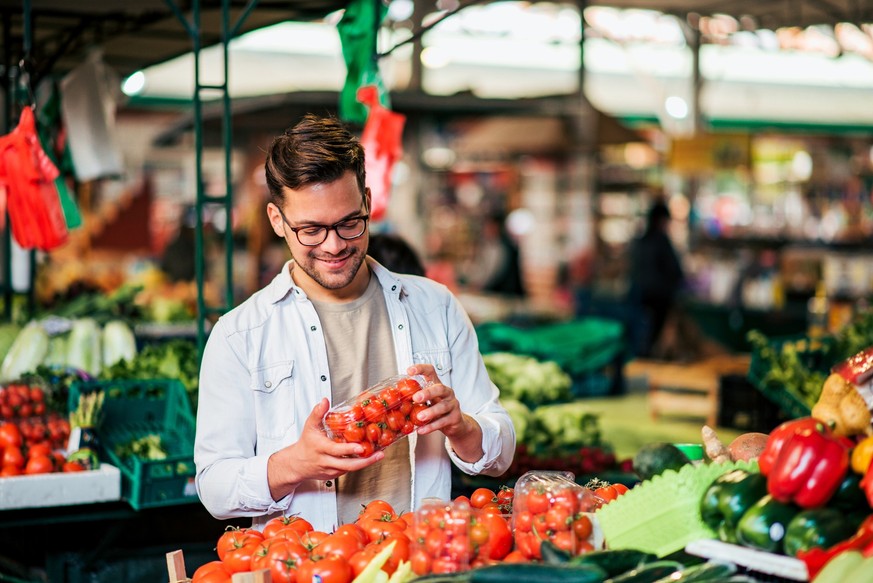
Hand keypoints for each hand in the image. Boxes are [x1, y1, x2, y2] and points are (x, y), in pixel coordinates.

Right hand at [267, 398, 383, 499]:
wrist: (297, 464)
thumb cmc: (306, 444)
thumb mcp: (310, 426)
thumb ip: (317, 413)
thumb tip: (325, 401)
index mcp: (321, 448)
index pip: (336, 450)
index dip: (349, 449)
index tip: (361, 447)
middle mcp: (326, 461)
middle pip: (348, 464)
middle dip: (365, 461)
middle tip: (379, 454)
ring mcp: (331, 470)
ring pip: (350, 469)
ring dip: (365, 463)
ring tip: (378, 455)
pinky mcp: (334, 475)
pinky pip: (348, 470)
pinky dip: (358, 465)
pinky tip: (368, 458)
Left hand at [406, 364, 482, 462]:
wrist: (455, 425)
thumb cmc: (438, 411)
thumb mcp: (428, 402)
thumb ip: (416, 399)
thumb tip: (393, 400)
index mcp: (438, 386)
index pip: (431, 372)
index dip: (421, 369)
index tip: (409, 371)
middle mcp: (447, 393)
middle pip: (440, 388)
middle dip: (428, 393)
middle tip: (416, 398)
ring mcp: (453, 405)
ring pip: (443, 407)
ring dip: (430, 412)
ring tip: (419, 417)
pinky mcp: (455, 418)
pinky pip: (443, 422)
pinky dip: (431, 426)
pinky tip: (421, 429)